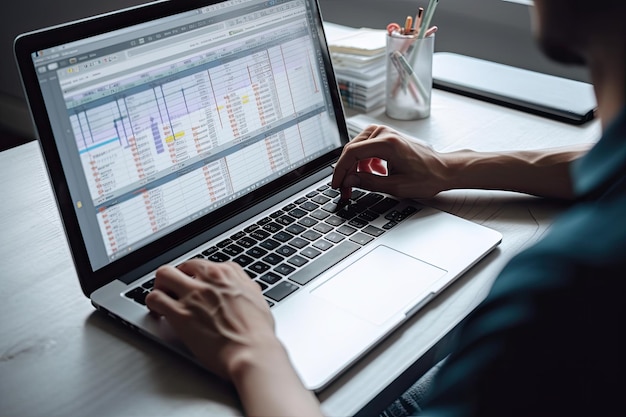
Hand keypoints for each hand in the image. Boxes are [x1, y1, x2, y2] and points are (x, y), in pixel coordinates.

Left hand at [145, 260, 277, 380]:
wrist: (252, 351)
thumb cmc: (258, 333)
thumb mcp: (258, 299)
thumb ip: (245, 288)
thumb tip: (240, 288)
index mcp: (229, 274)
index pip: (205, 265)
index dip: (198, 275)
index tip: (196, 284)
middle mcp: (209, 280)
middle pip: (183, 265)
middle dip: (177, 277)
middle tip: (175, 289)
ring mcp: (193, 295)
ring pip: (164, 275)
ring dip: (161, 286)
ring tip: (162, 297)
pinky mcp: (180, 313)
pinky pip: (155, 298)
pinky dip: (153, 303)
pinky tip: (157, 311)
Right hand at [332, 124, 449, 198]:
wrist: (443, 170)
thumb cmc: (427, 177)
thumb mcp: (396, 186)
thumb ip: (369, 183)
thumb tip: (349, 181)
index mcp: (387, 144)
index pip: (352, 153)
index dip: (340, 171)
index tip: (337, 184)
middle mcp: (385, 133)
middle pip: (352, 149)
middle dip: (346, 171)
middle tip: (345, 189)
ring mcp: (385, 133)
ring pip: (357, 148)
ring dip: (355, 166)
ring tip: (358, 183)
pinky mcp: (386, 137)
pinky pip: (366, 147)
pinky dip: (364, 161)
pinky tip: (371, 173)